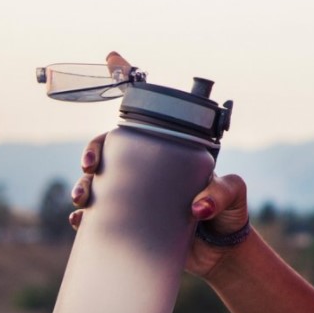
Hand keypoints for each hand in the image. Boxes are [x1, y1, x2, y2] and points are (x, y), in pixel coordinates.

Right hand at [70, 51, 250, 278]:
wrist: (222, 254)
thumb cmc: (230, 214)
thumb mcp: (233, 194)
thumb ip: (220, 193)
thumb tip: (197, 207)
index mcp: (170, 152)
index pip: (148, 113)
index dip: (127, 81)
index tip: (112, 58)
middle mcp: (148, 169)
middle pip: (110, 148)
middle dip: (92, 150)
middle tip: (90, 165)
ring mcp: (136, 196)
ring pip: (97, 181)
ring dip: (82, 184)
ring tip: (82, 197)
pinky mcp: (129, 224)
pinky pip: (99, 217)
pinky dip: (85, 217)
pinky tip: (80, 220)